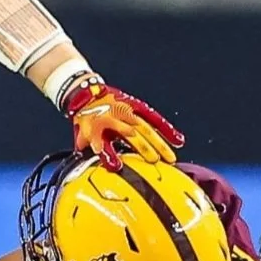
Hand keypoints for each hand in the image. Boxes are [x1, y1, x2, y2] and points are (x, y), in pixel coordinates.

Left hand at [61, 79, 183, 169]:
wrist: (87, 93)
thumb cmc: (86, 118)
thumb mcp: (82, 135)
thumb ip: (93, 150)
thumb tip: (105, 167)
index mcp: (97, 125)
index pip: (104, 141)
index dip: (109, 153)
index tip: (117, 166)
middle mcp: (114, 117)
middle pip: (131, 134)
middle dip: (143, 147)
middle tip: (154, 162)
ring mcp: (127, 111)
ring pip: (145, 128)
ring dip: (158, 143)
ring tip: (169, 157)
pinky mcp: (137, 106)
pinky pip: (154, 118)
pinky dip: (166, 129)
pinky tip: (178, 140)